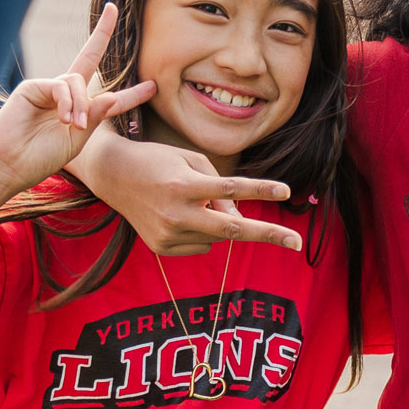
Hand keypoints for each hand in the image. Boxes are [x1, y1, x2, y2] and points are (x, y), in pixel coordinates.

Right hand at [0, 4, 154, 198]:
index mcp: (79, 111)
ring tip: (75, 125)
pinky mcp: (33, 86)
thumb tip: (112, 95)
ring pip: (78, 81)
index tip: (153, 86)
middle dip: (102, 33)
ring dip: (81, 104)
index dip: (132, 93)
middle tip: (114, 9)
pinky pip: (61, 85)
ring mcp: (48, 88)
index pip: (110, 97)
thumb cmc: (40, 158)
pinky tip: (64, 118)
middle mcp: (64, 95)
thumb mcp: (77, 140)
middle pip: (89, 59)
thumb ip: (95, 118)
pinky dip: (67, 102)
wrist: (8, 166)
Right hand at [106, 145, 302, 254]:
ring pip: (217, 235)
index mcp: (184, 184)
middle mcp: (175, 213)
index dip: (261, 190)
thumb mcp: (191, 161)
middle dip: (267, 234)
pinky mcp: (162, 248)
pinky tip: (181, 216)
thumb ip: (220, 188)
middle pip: (230, 228)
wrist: (113, 176)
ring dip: (219, 222)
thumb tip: (240, 221)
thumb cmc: (159, 161)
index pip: (231, 188)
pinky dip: (203, 232)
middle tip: (296, 242)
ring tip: (193, 203)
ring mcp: (167, 234)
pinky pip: (201, 245)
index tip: (285, 191)